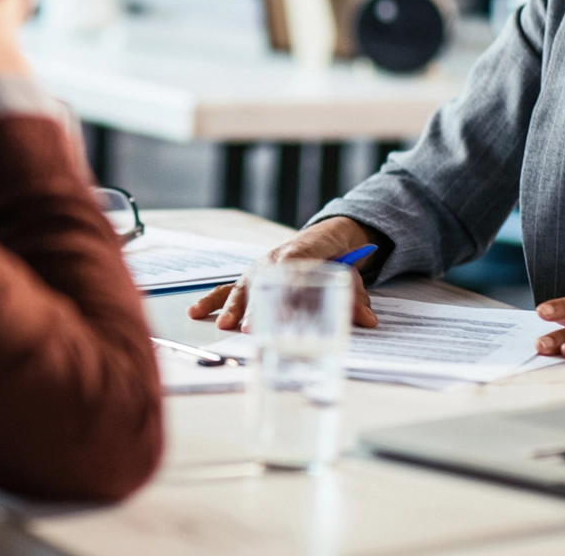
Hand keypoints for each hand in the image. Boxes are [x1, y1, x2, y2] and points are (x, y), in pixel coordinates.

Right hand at [187, 217, 380, 330]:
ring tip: (224, 326)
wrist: (326, 236)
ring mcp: (260, 267)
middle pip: (262, 281)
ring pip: (242, 286)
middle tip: (250, 329)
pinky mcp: (251, 276)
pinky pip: (229, 288)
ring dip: (232, 307)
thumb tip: (369, 321)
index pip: (291, 267)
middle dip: (255, 307)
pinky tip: (195, 311)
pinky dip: (212, 300)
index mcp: (302, 251)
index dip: (284, 290)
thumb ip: (356, 298)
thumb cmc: (337, 258)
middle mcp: (276, 258)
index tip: (281, 313)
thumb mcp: (351, 275)